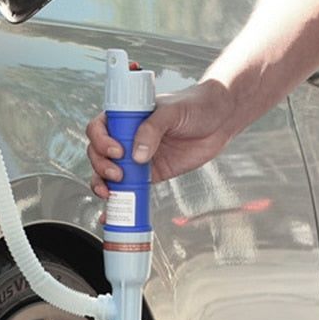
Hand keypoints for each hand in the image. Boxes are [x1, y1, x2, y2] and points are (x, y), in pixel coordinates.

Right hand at [86, 80, 233, 198]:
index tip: (117, 151)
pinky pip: (129, 189)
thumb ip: (153, 129)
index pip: (100, 128)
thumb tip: (137, 156)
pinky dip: (118, 202)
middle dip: (101, 166)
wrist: (220, 120)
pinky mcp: (150, 175)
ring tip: (111, 194)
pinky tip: (110, 213)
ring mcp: (137, 158)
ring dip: (102, 185)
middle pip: (98, 154)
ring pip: (107, 173)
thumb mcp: (172, 112)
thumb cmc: (196, 106)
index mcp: (127, 117)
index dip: (101, 141)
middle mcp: (127, 137)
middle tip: (118, 174)